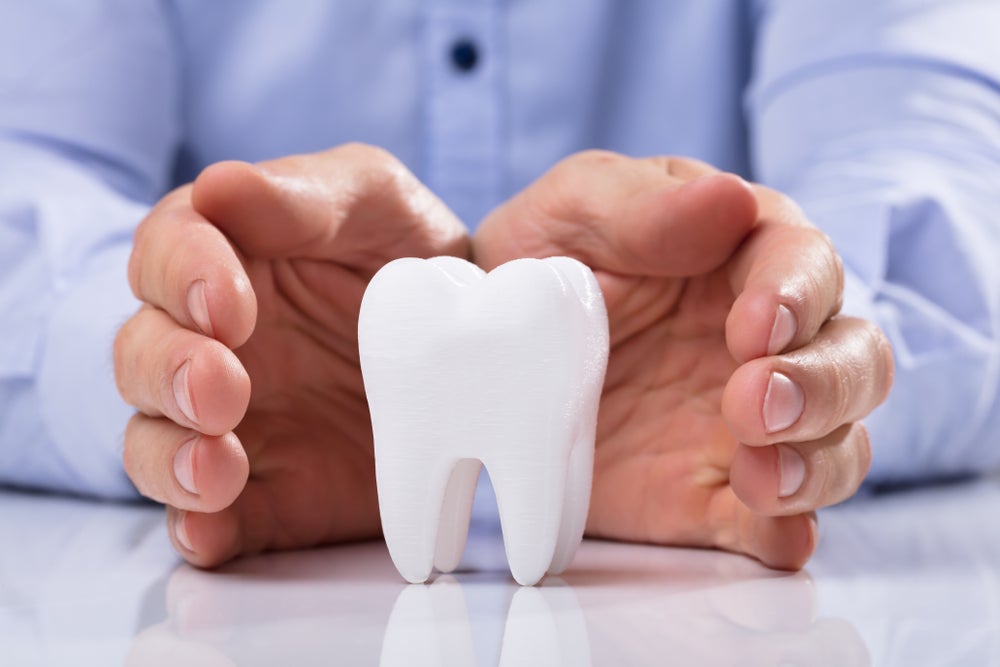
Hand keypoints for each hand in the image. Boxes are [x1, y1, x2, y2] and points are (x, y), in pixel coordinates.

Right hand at [115, 144, 468, 565]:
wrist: (474, 351)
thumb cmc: (408, 255)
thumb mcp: (374, 202)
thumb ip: (303, 197)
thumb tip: (219, 187)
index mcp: (226, 260)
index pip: (166, 255)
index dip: (182, 276)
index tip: (228, 303)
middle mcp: (211, 344)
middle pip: (144, 355)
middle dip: (171, 371)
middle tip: (224, 387)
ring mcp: (231, 425)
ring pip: (154, 443)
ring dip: (171, 457)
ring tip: (217, 468)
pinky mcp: (264, 494)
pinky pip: (209, 519)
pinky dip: (199, 528)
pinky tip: (211, 528)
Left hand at [474, 151, 893, 568]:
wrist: (485, 350)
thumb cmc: (541, 259)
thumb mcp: (574, 212)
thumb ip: (645, 207)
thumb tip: (729, 199)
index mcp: (743, 257)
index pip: (807, 267)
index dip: (796, 297)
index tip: (752, 327)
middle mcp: (768, 345)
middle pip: (852, 361)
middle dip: (822, 384)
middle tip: (753, 403)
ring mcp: (746, 426)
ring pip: (837, 445)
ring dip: (817, 462)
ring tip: (760, 475)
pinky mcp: (713, 495)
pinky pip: (772, 523)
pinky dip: (786, 532)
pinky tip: (776, 533)